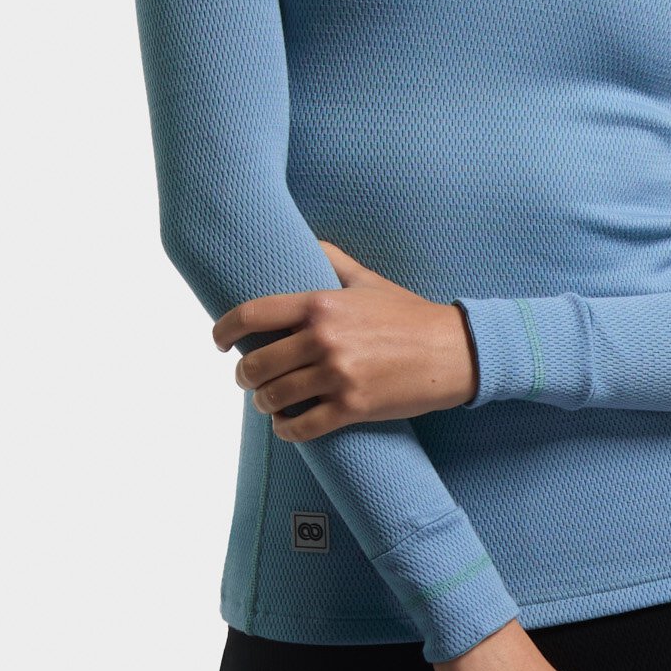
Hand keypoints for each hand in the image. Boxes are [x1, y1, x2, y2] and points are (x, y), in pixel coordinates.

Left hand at [212, 240, 479, 441]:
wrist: (453, 352)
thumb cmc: (409, 315)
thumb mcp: (369, 280)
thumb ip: (332, 260)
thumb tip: (305, 241)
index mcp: (321, 304)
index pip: (252, 315)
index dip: (223, 329)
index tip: (217, 342)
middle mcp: (323, 338)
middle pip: (256, 364)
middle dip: (245, 375)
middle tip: (250, 379)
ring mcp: (337, 375)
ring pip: (273, 398)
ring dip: (264, 403)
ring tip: (270, 402)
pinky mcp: (351, 407)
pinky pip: (300, 427)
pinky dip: (286, 430)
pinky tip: (287, 425)